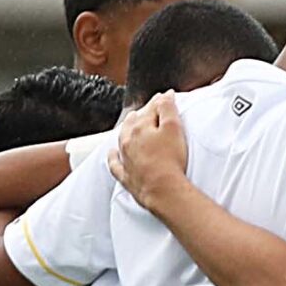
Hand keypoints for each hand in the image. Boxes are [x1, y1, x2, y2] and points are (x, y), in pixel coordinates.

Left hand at [108, 93, 190, 213]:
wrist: (163, 190)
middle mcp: (128, 140)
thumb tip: (165, 95)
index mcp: (140, 127)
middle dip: (142, 114)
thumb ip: (167, 108)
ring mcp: (125, 158)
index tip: (167, 98)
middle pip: (133, 122)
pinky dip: (113, 157)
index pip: (151, 109)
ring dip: (127, 129)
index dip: (160, 102)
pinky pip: (115, 163)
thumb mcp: (173, 128)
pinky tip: (112, 153)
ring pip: (122, 139)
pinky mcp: (126, 176)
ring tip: (132, 124)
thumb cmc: (170, 160)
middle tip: (150, 111)